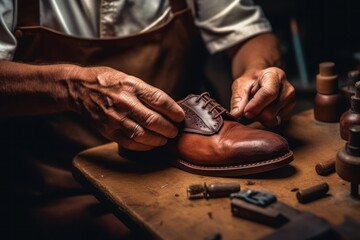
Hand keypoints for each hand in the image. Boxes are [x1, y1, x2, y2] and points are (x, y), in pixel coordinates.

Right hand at [67, 66, 184, 150]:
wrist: (79, 88)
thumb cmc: (108, 82)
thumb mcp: (129, 79)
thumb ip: (147, 93)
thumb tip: (168, 108)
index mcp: (132, 86)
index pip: (159, 100)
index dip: (174, 111)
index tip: (180, 117)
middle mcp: (124, 102)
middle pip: (153, 120)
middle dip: (169, 128)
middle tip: (175, 131)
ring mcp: (114, 118)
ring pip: (142, 134)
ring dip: (158, 140)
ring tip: (165, 139)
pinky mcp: (107, 130)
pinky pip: (129, 143)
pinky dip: (144, 146)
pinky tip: (151, 144)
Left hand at [230, 67, 294, 126]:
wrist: (260, 82)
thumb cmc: (249, 83)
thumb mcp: (240, 86)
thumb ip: (237, 99)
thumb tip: (235, 115)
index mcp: (275, 75)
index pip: (269, 93)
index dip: (256, 105)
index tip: (246, 113)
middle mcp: (287, 88)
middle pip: (270, 111)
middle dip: (255, 114)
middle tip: (247, 108)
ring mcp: (290, 101)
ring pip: (272, 120)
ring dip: (259, 117)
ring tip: (256, 106)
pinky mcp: (289, 113)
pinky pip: (273, 123)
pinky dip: (264, 120)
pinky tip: (262, 110)